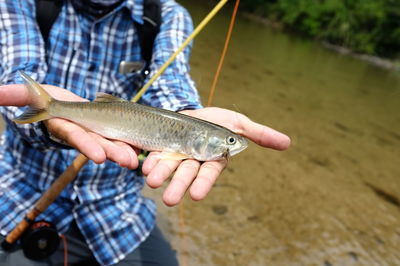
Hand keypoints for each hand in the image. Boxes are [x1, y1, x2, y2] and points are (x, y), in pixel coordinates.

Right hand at [0, 84, 138, 168]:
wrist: (66, 104)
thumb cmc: (48, 100)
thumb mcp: (32, 94)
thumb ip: (16, 94)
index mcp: (68, 127)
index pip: (78, 137)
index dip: (87, 146)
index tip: (98, 157)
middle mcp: (85, 133)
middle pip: (100, 144)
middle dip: (113, 153)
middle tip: (128, 162)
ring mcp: (99, 132)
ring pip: (114, 143)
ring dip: (126, 151)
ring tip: (137, 160)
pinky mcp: (111, 127)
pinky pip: (124, 135)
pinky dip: (133, 142)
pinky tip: (145, 147)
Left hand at [142, 107, 290, 205]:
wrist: (194, 112)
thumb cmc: (219, 122)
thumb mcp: (239, 124)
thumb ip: (260, 134)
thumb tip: (287, 143)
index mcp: (213, 158)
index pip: (209, 173)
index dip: (203, 183)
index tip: (196, 195)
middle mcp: (194, 160)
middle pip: (186, 174)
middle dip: (178, 185)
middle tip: (169, 199)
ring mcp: (177, 154)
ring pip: (169, 166)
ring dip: (160, 173)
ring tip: (151, 180)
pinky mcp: (163, 146)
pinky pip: (156, 154)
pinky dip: (150, 160)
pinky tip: (145, 164)